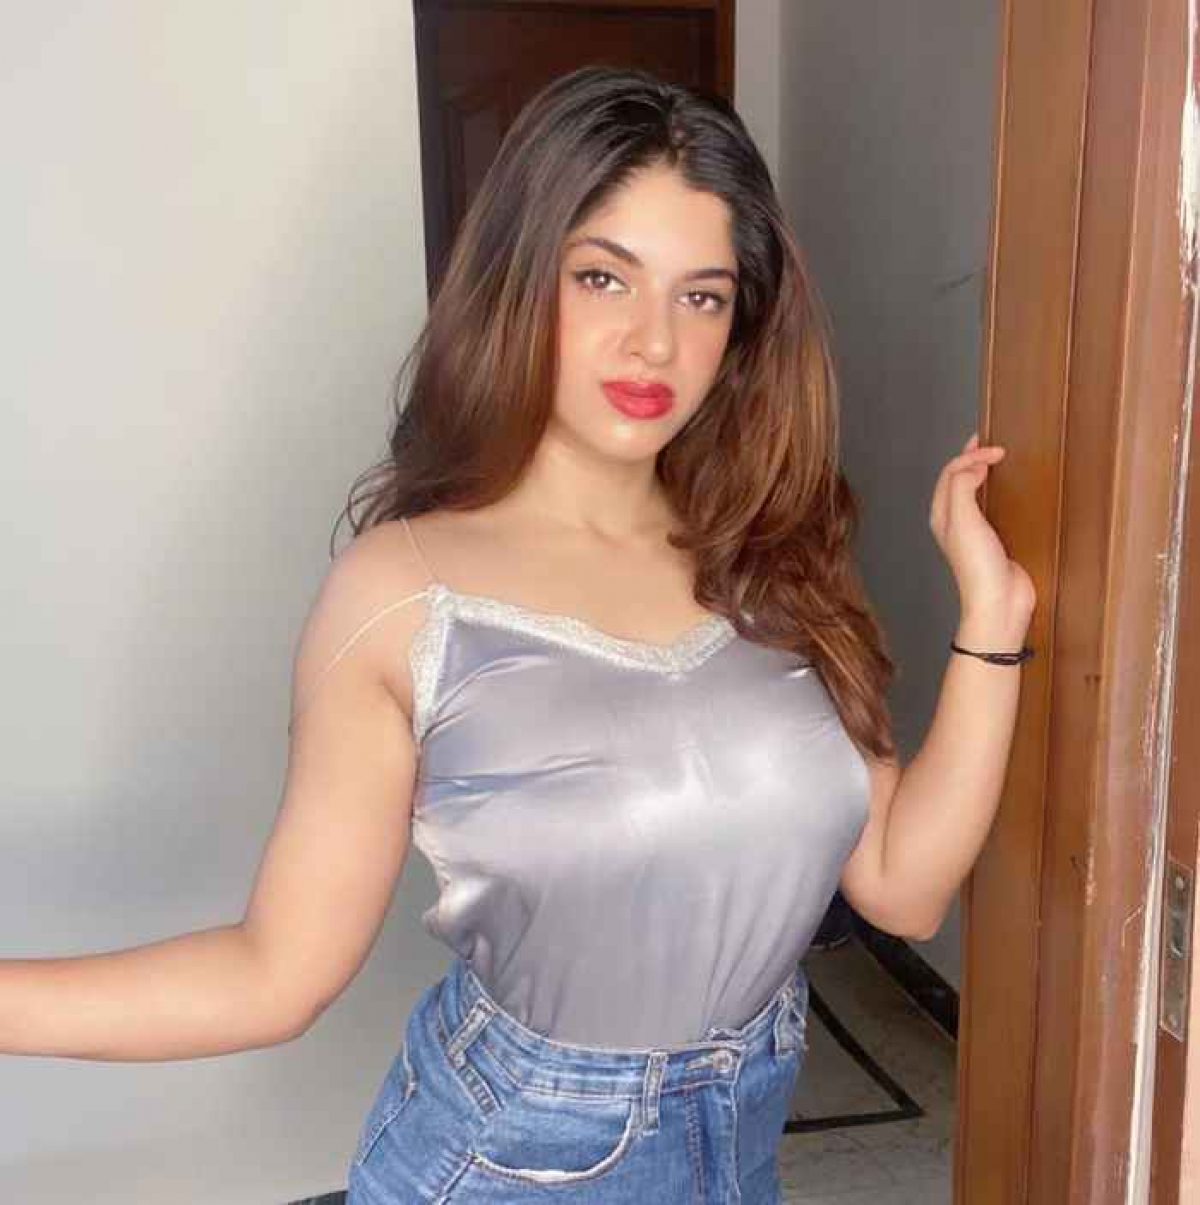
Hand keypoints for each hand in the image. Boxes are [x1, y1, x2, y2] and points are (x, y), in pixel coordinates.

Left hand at [929, 431, 1036, 626]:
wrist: (1000, 602)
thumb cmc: (977, 566)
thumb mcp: (963, 520)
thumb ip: (962, 487)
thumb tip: (972, 465)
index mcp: (942, 514)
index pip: (950, 473)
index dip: (970, 456)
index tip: (996, 451)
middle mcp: (955, 521)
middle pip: (959, 480)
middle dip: (972, 458)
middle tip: (989, 440)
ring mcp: (976, 530)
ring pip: (976, 492)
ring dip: (985, 473)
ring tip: (999, 457)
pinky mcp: (997, 539)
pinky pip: (994, 507)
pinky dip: (1001, 492)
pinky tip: (1013, 489)